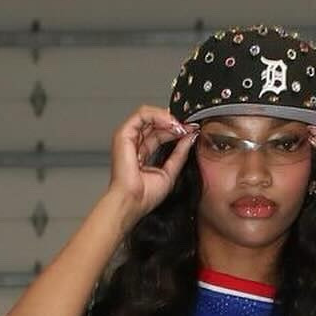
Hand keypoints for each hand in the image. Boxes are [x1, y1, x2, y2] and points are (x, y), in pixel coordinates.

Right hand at [107, 106, 198, 223]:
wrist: (132, 202)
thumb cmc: (144, 196)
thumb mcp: (170, 172)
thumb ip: (180, 154)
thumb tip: (190, 137)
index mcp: (143, 153)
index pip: (161, 133)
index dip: (176, 129)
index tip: (191, 131)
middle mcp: (135, 143)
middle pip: (155, 122)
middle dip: (174, 122)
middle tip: (188, 127)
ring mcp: (128, 137)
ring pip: (148, 114)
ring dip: (167, 118)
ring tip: (180, 126)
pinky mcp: (123, 134)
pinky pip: (142, 115)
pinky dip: (157, 115)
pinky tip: (170, 124)